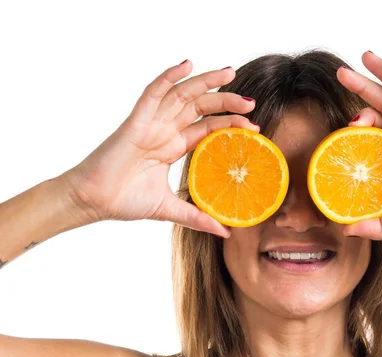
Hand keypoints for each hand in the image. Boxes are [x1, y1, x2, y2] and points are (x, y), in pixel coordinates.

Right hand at [60, 60, 258, 237]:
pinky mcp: (135, 122)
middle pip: (200, 107)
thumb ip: (197, 217)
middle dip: (226, 100)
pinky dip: (168, 77)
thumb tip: (226, 232)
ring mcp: (151, 123)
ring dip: (206, 82)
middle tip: (250, 101)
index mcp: (173, 145)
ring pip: (182, 94)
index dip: (230, 124)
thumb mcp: (169, 209)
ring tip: (229, 74)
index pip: (208, 127)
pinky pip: (153, 93)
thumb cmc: (124, 201)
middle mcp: (164, 130)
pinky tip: (186, 65)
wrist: (93, 201)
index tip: (254, 127)